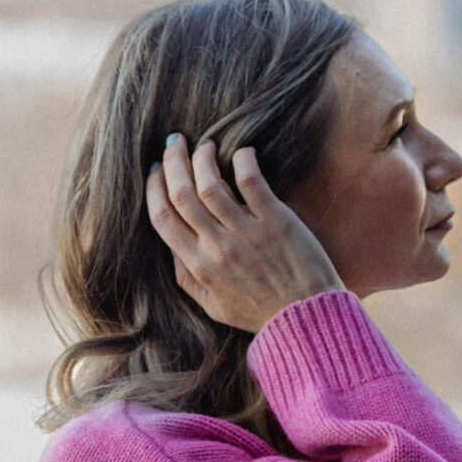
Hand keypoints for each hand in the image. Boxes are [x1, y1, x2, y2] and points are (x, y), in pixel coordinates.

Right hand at [145, 132, 343, 332]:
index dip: (154, 188)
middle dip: (173, 162)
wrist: (307, 319)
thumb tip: (172, 249)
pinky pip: (251, 181)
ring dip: (202, 157)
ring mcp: (247, 234)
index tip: (157, 169)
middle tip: (175, 143)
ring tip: (206, 145)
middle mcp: (218, 248)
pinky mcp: (276, 221)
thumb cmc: (261, 312)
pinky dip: (242, 160)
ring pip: (210, 184)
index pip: (163, 218)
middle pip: (181, 195)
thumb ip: (187, 279)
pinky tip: (242, 152)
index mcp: (199, 267)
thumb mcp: (214, 306)